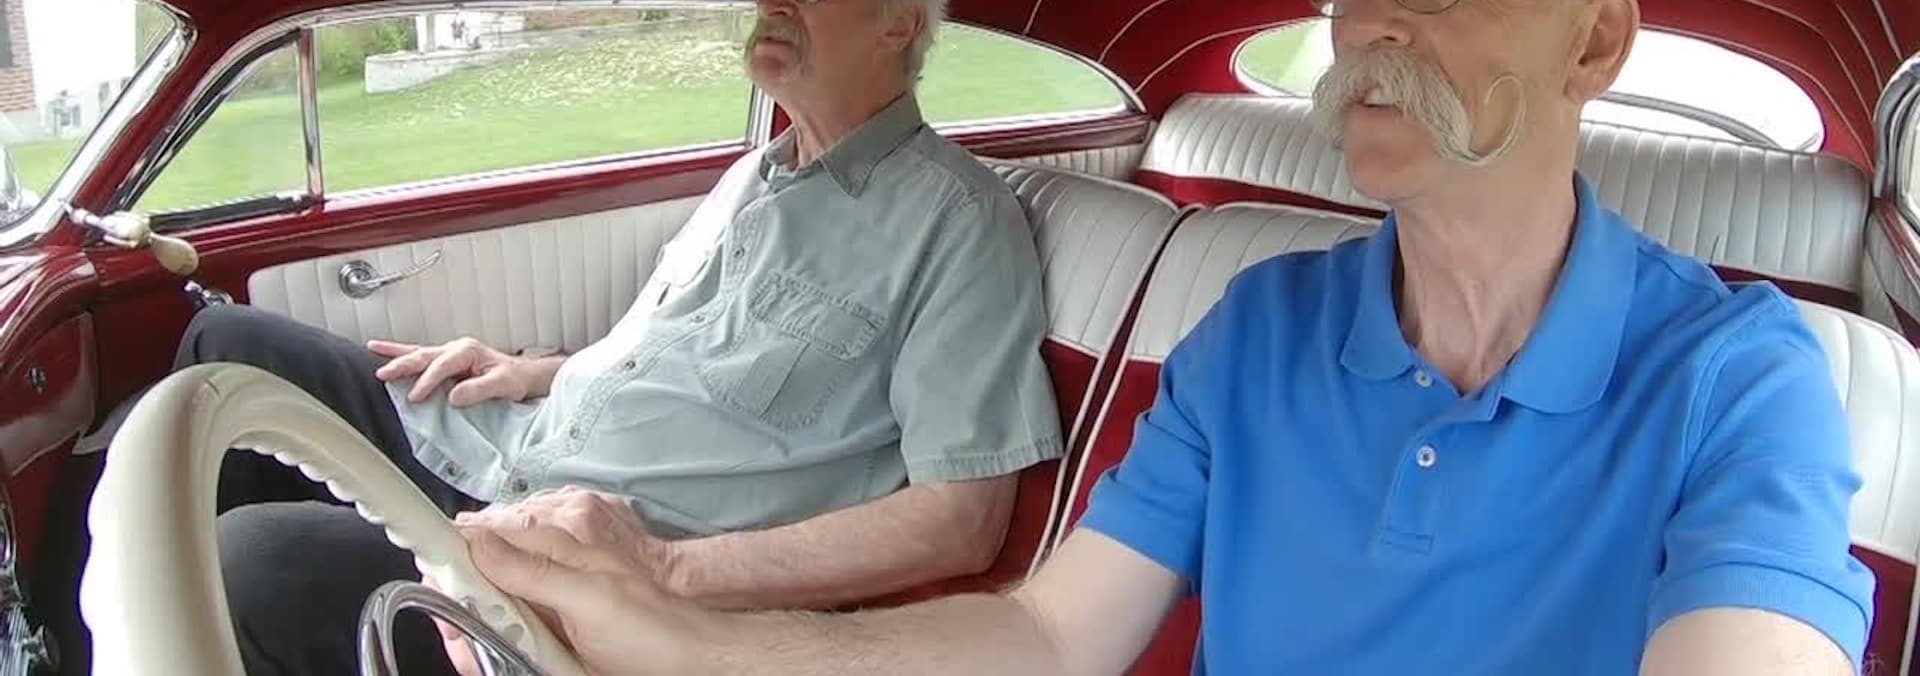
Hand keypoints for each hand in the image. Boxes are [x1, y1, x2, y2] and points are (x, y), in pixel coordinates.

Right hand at [368, 338, 549, 406]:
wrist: (521, 376)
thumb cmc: (514, 379)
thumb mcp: (503, 385)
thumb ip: (479, 390)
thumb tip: (455, 397)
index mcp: (468, 351)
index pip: (442, 366)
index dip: (428, 381)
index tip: (415, 397)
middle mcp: (456, 349)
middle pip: (424, 355)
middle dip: (403, 364)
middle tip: (383, 374)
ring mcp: (449, 353)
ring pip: (418, 351)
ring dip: (395, 353)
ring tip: (372, 349)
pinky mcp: (445, 361)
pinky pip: (420, 355)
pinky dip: (401, 353)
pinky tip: (382, 350)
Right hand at [438, 487, 697, 675]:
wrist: (694, 667)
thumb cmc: (656, 630)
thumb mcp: (589, 597)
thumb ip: (533, 570)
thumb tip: (478, 543)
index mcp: (557, 556)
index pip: (488, 544)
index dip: (454, 559)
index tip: (429, 576)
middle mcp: (549, 584)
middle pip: (481, 592)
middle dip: (461, 614)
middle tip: (459, 637)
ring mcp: (551, 619)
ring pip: (491, 627)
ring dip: (476, 644)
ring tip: (476, 655)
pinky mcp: (555, 650)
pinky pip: (512, 655)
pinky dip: (498, 661)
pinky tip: (492, 664)